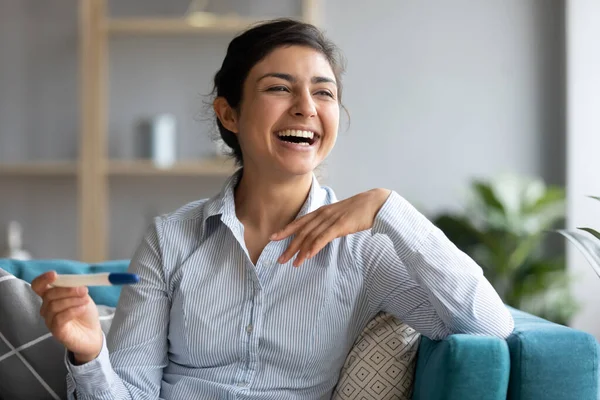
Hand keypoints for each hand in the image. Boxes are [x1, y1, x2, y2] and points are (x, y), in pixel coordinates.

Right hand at [32, 271, 102, 363]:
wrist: (92, 334)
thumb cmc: (85, 313)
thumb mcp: (82, 296)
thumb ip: (76, 287)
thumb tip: (75, 281)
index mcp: (51, 296)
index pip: (38, 286)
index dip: (43, 279)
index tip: (54, 274)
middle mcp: (47, 308)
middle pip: (49, 295)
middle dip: (68, 290)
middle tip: (84, 290)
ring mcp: (50, 320)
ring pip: (55, 306)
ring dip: (73, 300)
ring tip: (86, 301)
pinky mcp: (56, 331)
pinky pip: (60, 318)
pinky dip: (72, 311)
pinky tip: (82, 309)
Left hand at [271, 188, 390, 266]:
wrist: (373, 203)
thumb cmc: (358, 211)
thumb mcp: (338, 216)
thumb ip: (328, 224)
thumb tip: (322, 235)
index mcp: (321, 211)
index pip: (299, 222)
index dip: (285, 230)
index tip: (273, 238)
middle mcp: (322, 215)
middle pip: (301, 232)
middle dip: (289, 246)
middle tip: (280, 259)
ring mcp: (330, 219)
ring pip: (310, 237)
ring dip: (300, 251)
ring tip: (292, 263)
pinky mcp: (339, 225)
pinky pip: (323, 238)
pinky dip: (313, 247)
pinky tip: (307, 256)